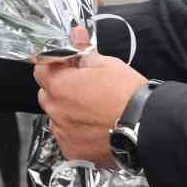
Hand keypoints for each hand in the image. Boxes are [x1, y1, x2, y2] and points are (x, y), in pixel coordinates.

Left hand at [34, 49, 146, 166]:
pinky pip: (67, 138)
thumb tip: (77, 34)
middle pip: (47, 95)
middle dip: (60, 90)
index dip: (54, 66)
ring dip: (68, 112)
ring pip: (57, 117)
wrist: (146, 126)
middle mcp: (56, 111)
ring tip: (93, 112)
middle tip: (84, 89)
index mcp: (60, 85)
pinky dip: (76, 133)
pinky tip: (95, 128)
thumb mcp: (107, 64)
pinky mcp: (73, 151)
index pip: (41, 69)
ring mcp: (63, 133)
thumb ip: (84, 51)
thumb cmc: (128, 94)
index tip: (67, 67)